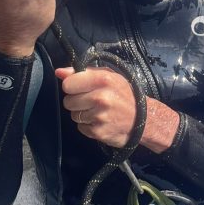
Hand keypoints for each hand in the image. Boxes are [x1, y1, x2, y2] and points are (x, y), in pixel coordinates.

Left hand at [56, 67, 179, 151]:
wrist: (145, 120)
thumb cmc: (124, 95)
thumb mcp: (108, 77)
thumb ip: (83, 73)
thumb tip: (59, 72)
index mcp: (103, 79)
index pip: (68, 84)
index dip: (72, 87)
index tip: (81, 88)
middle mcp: (101, 97)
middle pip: (68, 101)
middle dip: (77, 102)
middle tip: (91, 101)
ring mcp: (99, 116)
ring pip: (73, 115)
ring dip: (82, 114)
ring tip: (98, 112)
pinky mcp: (98, 132)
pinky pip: (80, 127)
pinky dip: (88, 126)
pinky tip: (100, 122)